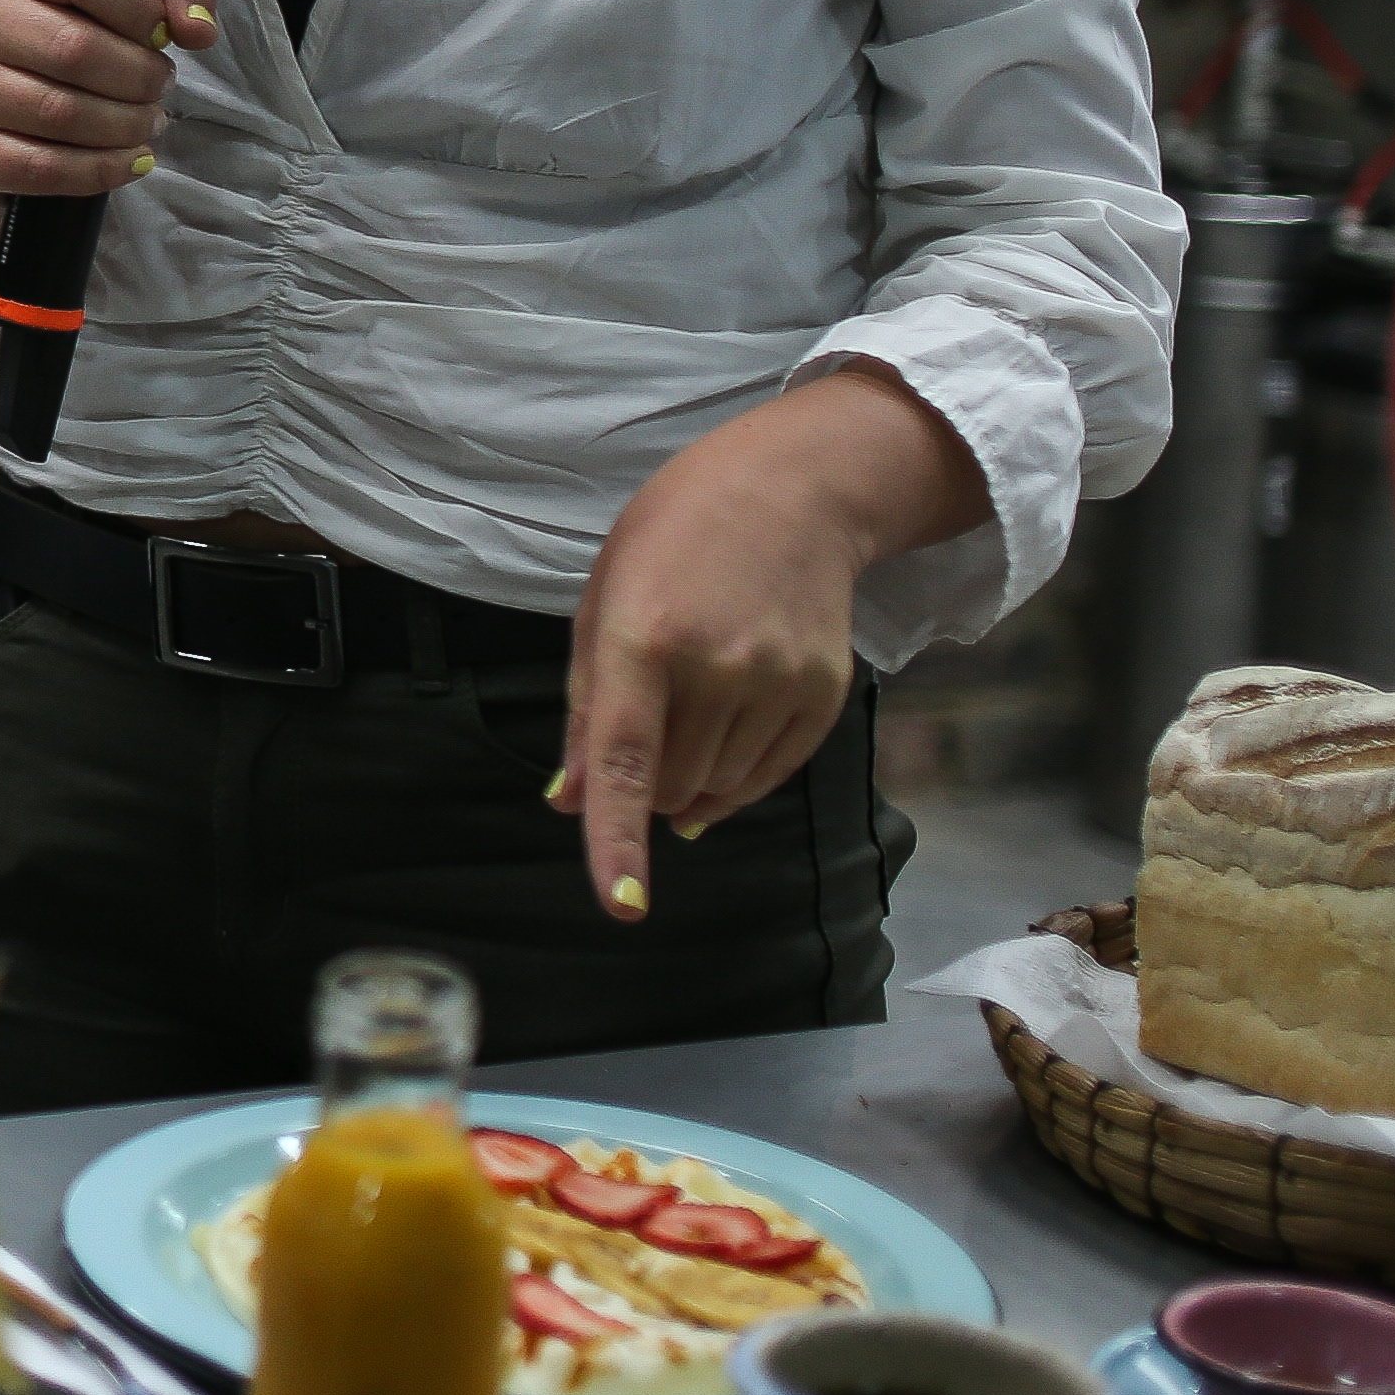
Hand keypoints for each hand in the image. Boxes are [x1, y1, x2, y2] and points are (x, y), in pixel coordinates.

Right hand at [0, 0, 221, 275]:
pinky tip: (129, 160)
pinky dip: (99, 170)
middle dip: (138, 76)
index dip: (138, 5)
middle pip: (72, 47)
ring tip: (147, 123)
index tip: (160, 34)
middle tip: (160, 88)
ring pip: (59, 112)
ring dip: (124, 126)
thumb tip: (195, 30)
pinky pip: (39, 166)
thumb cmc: (69, 30)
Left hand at [559, 371, 978, 920]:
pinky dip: (733, 779)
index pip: (626, 761)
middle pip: (667, 787)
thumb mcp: (603, 601)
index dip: (619, 839)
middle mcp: (719, 666)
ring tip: (689, 707)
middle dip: (641, 783)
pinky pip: (766, 776)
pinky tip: (724, 733)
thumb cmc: (675, 537)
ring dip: (686, 779)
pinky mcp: (824, 696)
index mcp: (646, 636)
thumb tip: (570, 802)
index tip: (621, 903)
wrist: (793, 490)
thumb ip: (587, 710)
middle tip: (645, 721)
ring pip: (714, 791)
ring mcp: (779, 683)